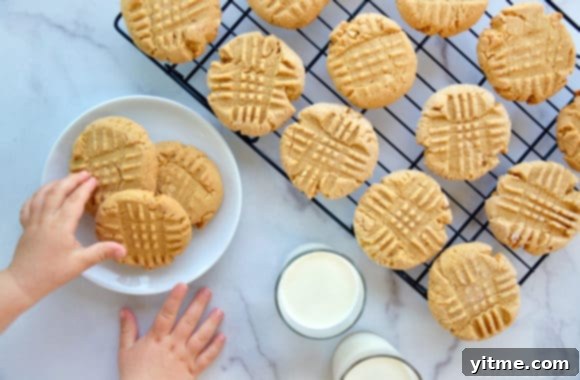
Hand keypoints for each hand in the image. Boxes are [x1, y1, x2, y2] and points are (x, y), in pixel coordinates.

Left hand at [7, 172, 125, 304]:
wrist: (24, 282)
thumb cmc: (53, 273)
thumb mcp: (80, 263)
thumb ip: (102, 252)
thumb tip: (124, 249)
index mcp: (60, 226)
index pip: (74, 201)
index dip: (85, 188)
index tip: (95, 180)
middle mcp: (45, 219)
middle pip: (57, 192)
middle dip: (71, 180)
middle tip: (85, 174)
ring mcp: (33, 221)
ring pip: (42, 194)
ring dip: (55, 183)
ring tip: (67, 179)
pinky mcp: (25, 225)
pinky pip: (30, 204)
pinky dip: (38, 194)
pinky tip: (44, 193)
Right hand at [119, 284, 225, 379]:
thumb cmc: (134, 376)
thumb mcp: (125, 352)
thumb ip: (128, 330)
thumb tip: (125, 310)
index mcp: (156, 339)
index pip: (166, 314)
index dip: (175, 299)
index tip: (183, 285)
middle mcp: (173, 345)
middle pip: (188, 322)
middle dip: (198, 305)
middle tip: (207, 291)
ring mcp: (185, 357)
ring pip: (201, 337)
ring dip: (211, 323)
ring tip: (220, 310)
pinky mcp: (193, 371)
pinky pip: (206, 357)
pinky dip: (215, 347)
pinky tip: (223, 336)